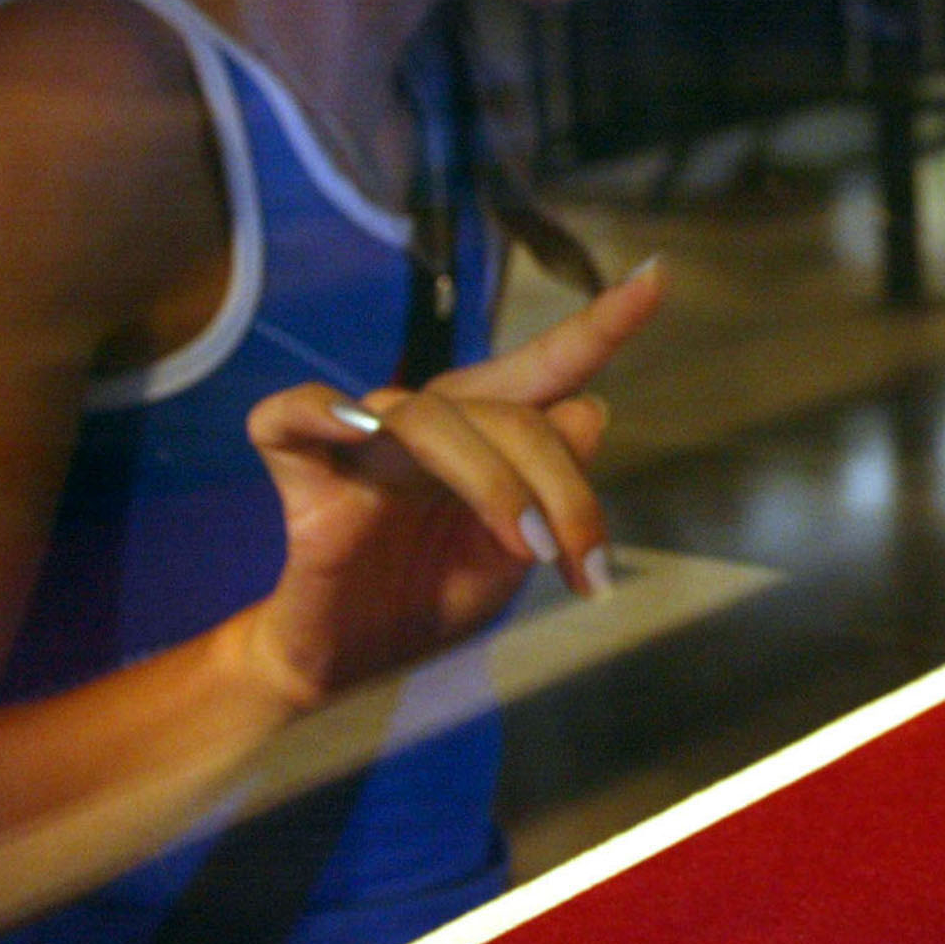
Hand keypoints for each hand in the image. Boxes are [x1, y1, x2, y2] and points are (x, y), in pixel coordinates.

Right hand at [234, 260, 665, 708]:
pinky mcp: (305, 479)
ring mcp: (365, 445)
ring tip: (527, 550)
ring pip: (430, 416)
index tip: (654, 278)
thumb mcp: (517, 554)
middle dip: (563, 484)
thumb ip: (554, 492)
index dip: (597, 326)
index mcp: (487, 436)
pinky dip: (316, 410)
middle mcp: (431, 426)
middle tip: (585, 563)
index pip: (547, 371)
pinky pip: (289, 418)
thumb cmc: (431, 597)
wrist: (348, 665)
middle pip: (505, 410)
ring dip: (495, 484)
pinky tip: (352, 425)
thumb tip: (590, 409)